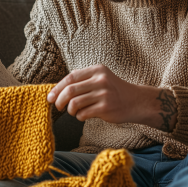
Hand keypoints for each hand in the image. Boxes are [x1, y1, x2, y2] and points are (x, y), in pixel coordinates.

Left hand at [47, 64, 176, 130]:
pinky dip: (79, 116)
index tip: (50, 97)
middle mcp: (100, 80)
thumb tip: (57, 89)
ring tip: (74, 112)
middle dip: (59, 100)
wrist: (136, 101)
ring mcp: (104, 94)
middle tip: (57, 106)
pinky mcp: (106, 108)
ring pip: (75, 103)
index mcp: (97, 70)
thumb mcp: (100, 78)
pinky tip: (84, 115)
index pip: (71, 77)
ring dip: (70, 110)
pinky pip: (83, 113)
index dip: (58, 88)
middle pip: (70, 90)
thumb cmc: (114, 91)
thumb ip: (83, 80)